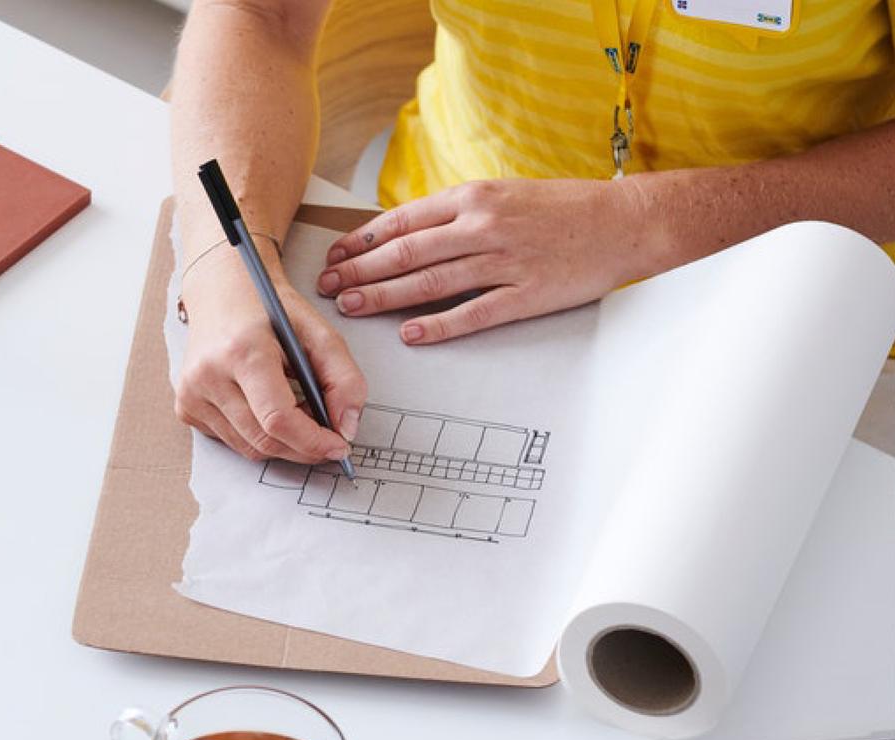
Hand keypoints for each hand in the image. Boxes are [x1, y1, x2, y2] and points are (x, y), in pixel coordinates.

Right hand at [176, 245, 365, 462]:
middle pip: (264, 440)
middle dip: (303, 448)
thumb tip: (347, 428)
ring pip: (249, 448)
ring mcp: (192, 394)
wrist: (222, 293)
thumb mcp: (318, 332)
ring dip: (283, 443)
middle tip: (327, 438)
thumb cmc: (269, 310)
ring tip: (299, 417)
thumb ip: (344, 379)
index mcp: (242, 350)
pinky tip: (267, 410)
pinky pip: (232, 441)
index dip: (312, 441)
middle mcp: (208, 375)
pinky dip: (258, 436)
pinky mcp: (186, 407)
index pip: (277, 418)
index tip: (338, 446)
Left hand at [315, 177, 658, 343]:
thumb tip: (403, 235)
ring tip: (351, 308)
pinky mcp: (526, 294)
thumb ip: (454, 214)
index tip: (334, 257)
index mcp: (472, 198)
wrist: (622, 221)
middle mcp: (482, 226)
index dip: (361, 242)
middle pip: (405, 253)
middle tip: (328, 288)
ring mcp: (504, 261)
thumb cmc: (558, 209)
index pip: (402, 221)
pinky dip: (438, 325)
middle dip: (359, 272)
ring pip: (429, 282)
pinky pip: (473, 313)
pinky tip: (409, 334)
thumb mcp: (500, 194)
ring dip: (383, 297)